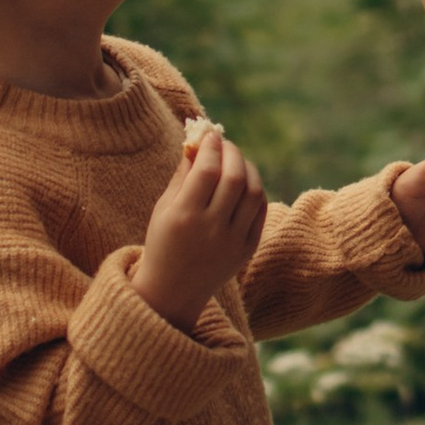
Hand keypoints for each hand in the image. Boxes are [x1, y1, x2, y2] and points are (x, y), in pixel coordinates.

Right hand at [131, 119, 267, 323]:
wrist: (174, 289)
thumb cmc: (164, 240)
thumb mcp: (164, 207)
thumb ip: (183, 174)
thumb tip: (199, 142)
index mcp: (184, 217)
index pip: (206, 171)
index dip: (211, 148)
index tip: (210, 135)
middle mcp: (211, 229)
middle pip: (234, 178)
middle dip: (232, 153)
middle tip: (225, 144)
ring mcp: (233, 241)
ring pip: (253, 192)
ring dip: (248, 168)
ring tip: (236, 160)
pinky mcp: (247, 248)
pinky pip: (260, 210)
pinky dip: (255, 190)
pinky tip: (245, 181)